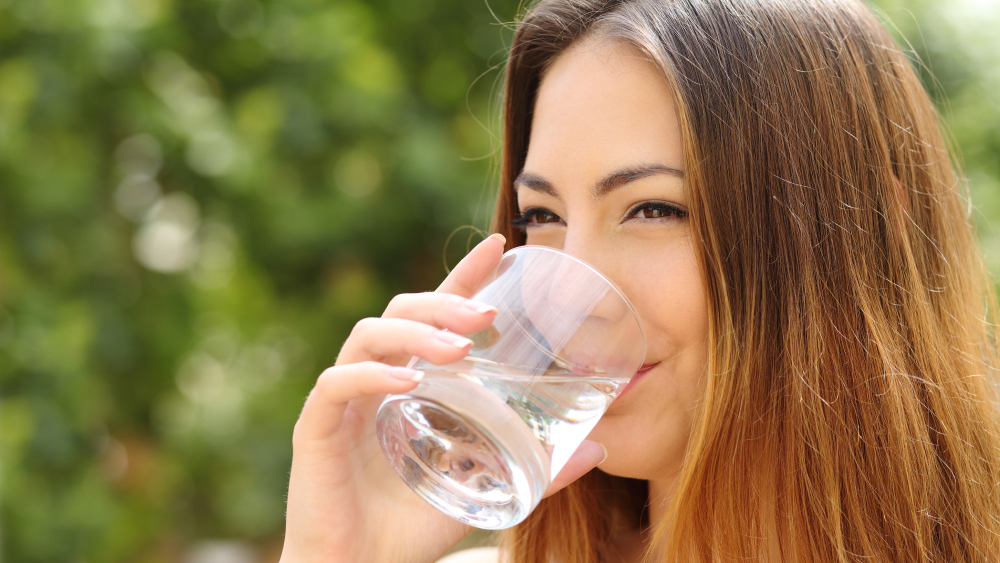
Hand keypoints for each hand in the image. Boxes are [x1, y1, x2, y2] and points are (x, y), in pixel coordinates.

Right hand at [279, 233, 607, 562]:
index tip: (502, 246)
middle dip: (444, 300)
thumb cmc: (416, 526)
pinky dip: (371, 376)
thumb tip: (600, 449)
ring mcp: (345, 401)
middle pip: (401, 310)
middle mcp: (377, 379)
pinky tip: (408, 383)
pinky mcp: (317, 429)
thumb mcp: (489, 488)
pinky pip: (337, 386)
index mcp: (412, 381)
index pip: (436, 312)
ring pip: (368, 336)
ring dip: (415, 332)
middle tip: (488, 312)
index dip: (465, 275)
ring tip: (459, 348)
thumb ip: (539, 469)